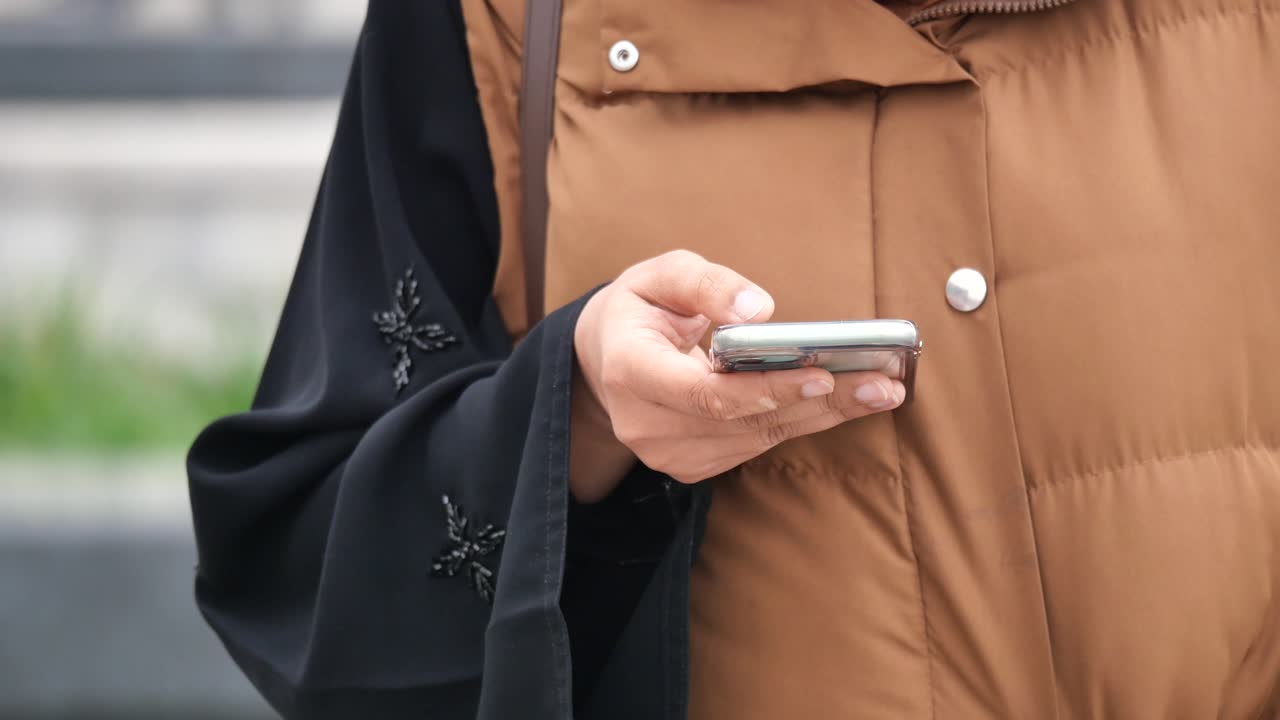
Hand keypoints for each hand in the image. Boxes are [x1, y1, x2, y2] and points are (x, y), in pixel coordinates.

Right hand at [569, 250, 904, 502]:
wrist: (607, 357)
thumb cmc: (641, 307)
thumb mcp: (661, 274)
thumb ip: (706, 284)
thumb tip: (759, 311)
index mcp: (630, 370)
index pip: (703, 393)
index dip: (764, 388)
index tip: (820, 373)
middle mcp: (645, 424)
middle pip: (743, 421)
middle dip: (817, 400)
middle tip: (881, 382)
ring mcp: (667, 452)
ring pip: (757, 438)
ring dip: (823, 415)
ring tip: (881, 390)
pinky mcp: (691, 464)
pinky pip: (756, 445)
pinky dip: (803, 422)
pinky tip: (847, 401)